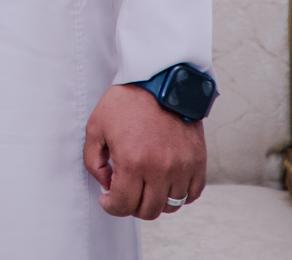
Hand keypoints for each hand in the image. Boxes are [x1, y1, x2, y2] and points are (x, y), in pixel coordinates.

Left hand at [83, 84, 205, 220]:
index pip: (123, 204)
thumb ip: (93, 160)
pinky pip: (192, 194)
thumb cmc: (127, 101)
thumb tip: (106, 184)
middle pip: (148, 211)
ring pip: (171, 205)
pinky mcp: (198, 161)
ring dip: (155, 201)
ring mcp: (182, 167)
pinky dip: (179, 195)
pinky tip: (166, 183)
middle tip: (125, 192)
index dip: (111, 207)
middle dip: (132, 206)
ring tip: (145, 186)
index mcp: (133, 161)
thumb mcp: (96, 126)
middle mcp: (160, 169)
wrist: (160, 79)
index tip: (108, 200)